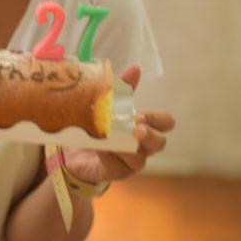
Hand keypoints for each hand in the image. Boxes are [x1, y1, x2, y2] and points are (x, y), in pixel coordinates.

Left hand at [60, 64, 174, 184]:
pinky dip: (109, 155)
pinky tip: (100, 147)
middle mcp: (143, 146)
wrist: (74, 150)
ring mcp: (131, 162)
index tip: (138, 113)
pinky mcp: (116, 173)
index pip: (165, 122)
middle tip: (135, 127)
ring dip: (127, 146)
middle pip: (160, 143)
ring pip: (140, 158)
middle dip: (149, 134)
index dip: (157, 118)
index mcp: (146, 126)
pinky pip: (118, 167)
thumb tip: (136, 67)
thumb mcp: (109, 104)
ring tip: (114, 137)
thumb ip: (123, 88)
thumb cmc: (99, 125)